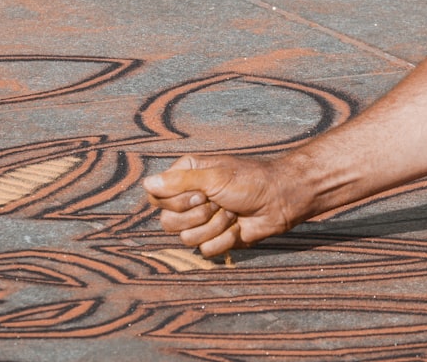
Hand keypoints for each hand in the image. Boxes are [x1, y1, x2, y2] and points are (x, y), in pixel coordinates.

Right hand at [143, 154, 299, 256]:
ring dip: (215, 226)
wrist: (278, 200)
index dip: (176, 201)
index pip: (157, 197)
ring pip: (187, 238)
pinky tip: (238, 226)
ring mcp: (202, 221)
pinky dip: (226, 238)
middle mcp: (189, 200)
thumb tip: (147, 183)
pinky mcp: (216, 238)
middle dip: (198, 215)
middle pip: (168, 222)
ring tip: (232, 212)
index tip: (199, 193)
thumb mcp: (214, 177)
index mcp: (185, 178)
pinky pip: (206, 250)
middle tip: (218, 202)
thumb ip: (179, 182)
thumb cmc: (249, 180)